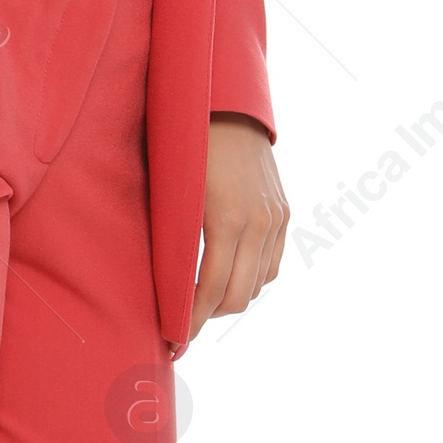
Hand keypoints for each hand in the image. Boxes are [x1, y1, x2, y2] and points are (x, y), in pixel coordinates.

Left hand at [186, 115, 288, 339]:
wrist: (227, 104)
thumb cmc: (185, 143)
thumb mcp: (172, 189)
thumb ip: (173, 236)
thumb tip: (160, 282)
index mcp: (225, 218)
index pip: (208, 290)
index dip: (190, 319)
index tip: (173, 339)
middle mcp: (258, 222)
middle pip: (236, 296)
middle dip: (208, 318)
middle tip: (182, 328)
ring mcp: (275, 218)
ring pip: (257, 284)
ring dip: (229, 300)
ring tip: (202, 305)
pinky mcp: (283, 212)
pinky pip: (272, 265)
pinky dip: (251, 280)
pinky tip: (228, 280)